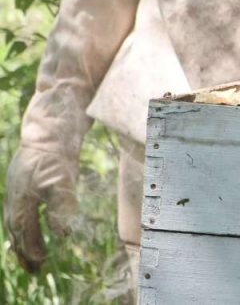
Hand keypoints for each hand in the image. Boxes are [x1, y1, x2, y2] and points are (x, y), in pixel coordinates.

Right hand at [3, 144, 78, 272]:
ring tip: (29, 256)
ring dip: (22, 241)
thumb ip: (61, 208)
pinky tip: (29, 230)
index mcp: (22, 200)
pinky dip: (22, 226)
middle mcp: (15, 198)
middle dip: (24, 251)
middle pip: (16, 231)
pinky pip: (18, 212)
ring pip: (15, 223)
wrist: (49, 132)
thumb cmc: (56, 157)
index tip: (39, 263)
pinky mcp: (23, 185)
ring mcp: (17, 191)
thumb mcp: (61, 182)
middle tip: (33, 270)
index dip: (31, 248)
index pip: (25, 231)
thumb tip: (62, 234)